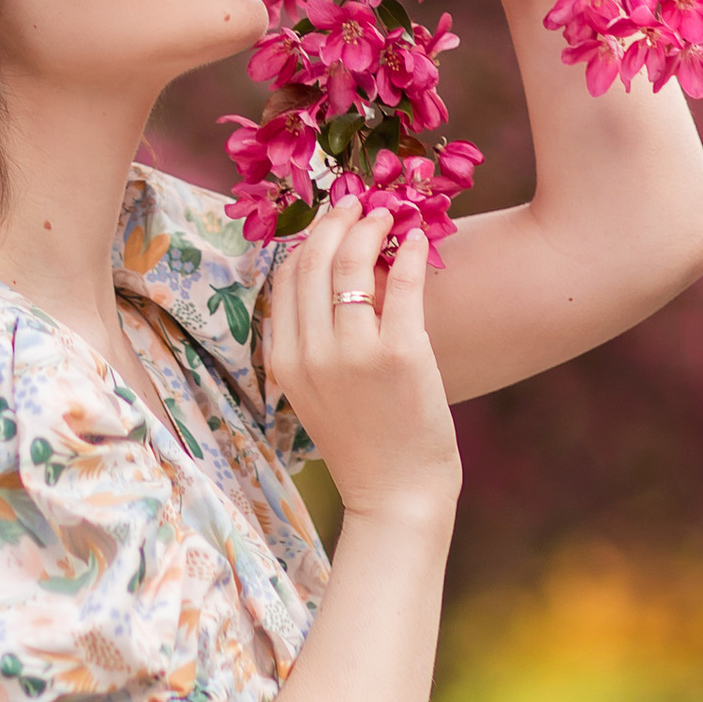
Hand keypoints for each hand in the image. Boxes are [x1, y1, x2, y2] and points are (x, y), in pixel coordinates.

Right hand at [267, 198, 461, 535]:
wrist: (396, 499)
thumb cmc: (364, 446)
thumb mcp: (317, 395)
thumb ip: (313, 345)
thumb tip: (331, 284)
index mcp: (284, 362)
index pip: (285, 279)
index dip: (305, 241)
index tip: (328, 223)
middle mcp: (311, 353)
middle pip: (312, 262)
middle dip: (334, 222)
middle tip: (356, 203)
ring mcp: (354, 354)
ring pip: (352, 265)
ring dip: (370, 228)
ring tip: (388, 214)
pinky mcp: (401, 355)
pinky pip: (402, 285)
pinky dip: (409, 253)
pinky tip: (418, 240)